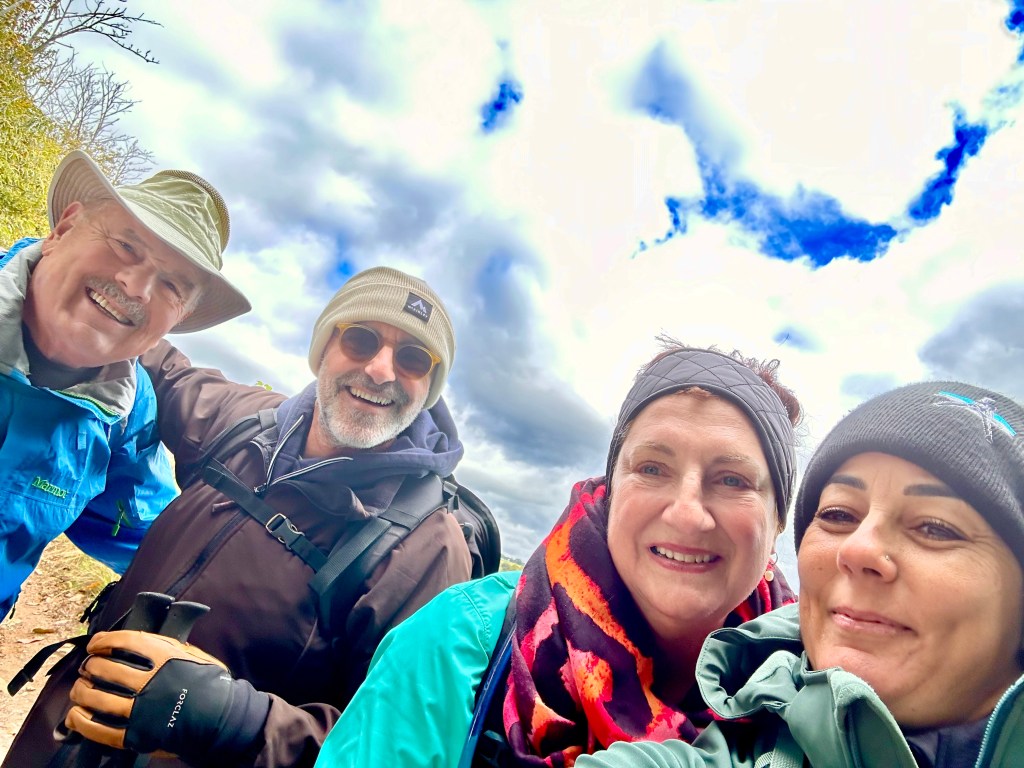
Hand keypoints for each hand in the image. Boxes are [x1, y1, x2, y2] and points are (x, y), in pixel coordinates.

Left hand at [66, 630, 269, 762]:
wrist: (223, 720)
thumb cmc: (212, 685)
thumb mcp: (195, 655)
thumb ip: (169, 647)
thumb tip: (141, 641)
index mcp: (167, 657)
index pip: (125, 641)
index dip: (104, 640)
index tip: (96, 643)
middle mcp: (152, 681)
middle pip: (106, 668)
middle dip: (90, 666)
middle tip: (87, 667)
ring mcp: (143, 709)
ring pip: (97, 698)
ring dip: (81, 692)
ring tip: (78, 689)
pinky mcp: (138, 735)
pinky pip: (101, 729)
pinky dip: (83, 722)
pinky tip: (75, 716)